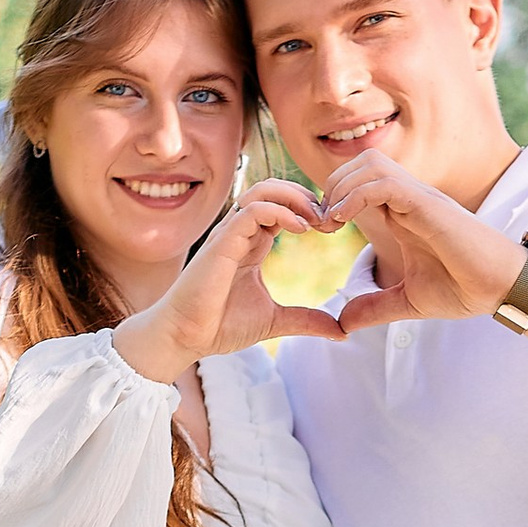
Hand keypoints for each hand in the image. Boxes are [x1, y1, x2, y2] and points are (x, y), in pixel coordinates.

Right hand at [114, 180, 342, 383]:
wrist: (185, 337)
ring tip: (317, 219)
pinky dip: (278, 212)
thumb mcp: (275, 321)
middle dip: (306, 197)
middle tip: (330, 219)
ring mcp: (230, 234)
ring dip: (294, 197)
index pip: (283, 207)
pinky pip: (251, 210)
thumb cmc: (220, 326)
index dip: (310, 210)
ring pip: (262, 191)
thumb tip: (342, 331)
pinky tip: (300, 228)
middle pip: (274, 190)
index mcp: (253, 244)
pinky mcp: (221, 242)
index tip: (333, 228)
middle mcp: (241, 232)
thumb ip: (307, 320)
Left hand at [317, 151, 522, 332]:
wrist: (501, 288)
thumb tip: (342, 324)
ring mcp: (419, 198)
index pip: (360, 183)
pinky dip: (357, 195)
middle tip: (320, 224)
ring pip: (370, 164)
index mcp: (403, 213)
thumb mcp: (408, 301)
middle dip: (331, 187)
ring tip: (330, 221)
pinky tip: (343, 221)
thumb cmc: (465, 289)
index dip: (333, 199)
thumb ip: (375, 308)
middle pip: (360, 163)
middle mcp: (410, 198)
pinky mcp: (427, 204)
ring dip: (341, 187)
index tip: (321, 230)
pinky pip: (384, 182)